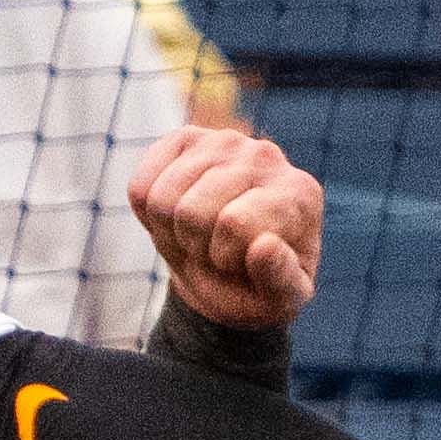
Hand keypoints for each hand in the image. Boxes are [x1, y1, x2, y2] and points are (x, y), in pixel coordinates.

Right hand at [130, 120, 329, 333]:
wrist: (230, 273)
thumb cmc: (260, 287)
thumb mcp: (280, 300)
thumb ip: (281, 280)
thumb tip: (265, 247)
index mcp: (300, 193)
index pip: (234, 223)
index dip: (226, 258)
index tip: (243, 264)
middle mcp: (265, 155)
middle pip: (192, 212)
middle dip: (197, 248)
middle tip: (217, 253)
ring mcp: (223, 141)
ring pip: (162, 200)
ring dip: (172, 234)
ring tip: (200, 238)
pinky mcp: (185, 139)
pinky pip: (141, 188)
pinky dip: (149, 219)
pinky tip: (177, 219)